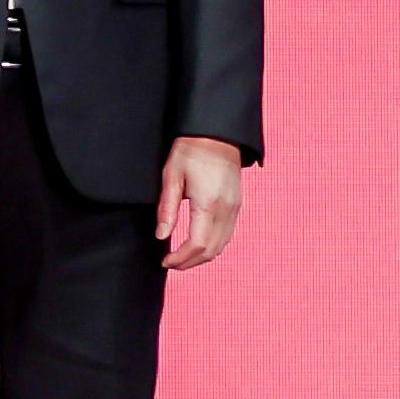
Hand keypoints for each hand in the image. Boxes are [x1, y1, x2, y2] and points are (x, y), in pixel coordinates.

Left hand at [155, 136, 242, 269]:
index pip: (198, 244)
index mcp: (209, 204)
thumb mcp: (171, 176)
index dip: (181, 258)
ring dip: (203, 257)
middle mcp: (227, 210)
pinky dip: (213, 246)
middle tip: (171, 263)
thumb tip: (161, 235)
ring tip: (181, 257)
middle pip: (212, 250)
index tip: (165, 261)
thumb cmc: (191, 151)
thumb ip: (167, 208)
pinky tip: (198, 245)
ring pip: (223, 245)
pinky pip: (228, 234)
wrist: (217, 135)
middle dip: (191, 262)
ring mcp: (235, 208)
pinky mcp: (237, 205)